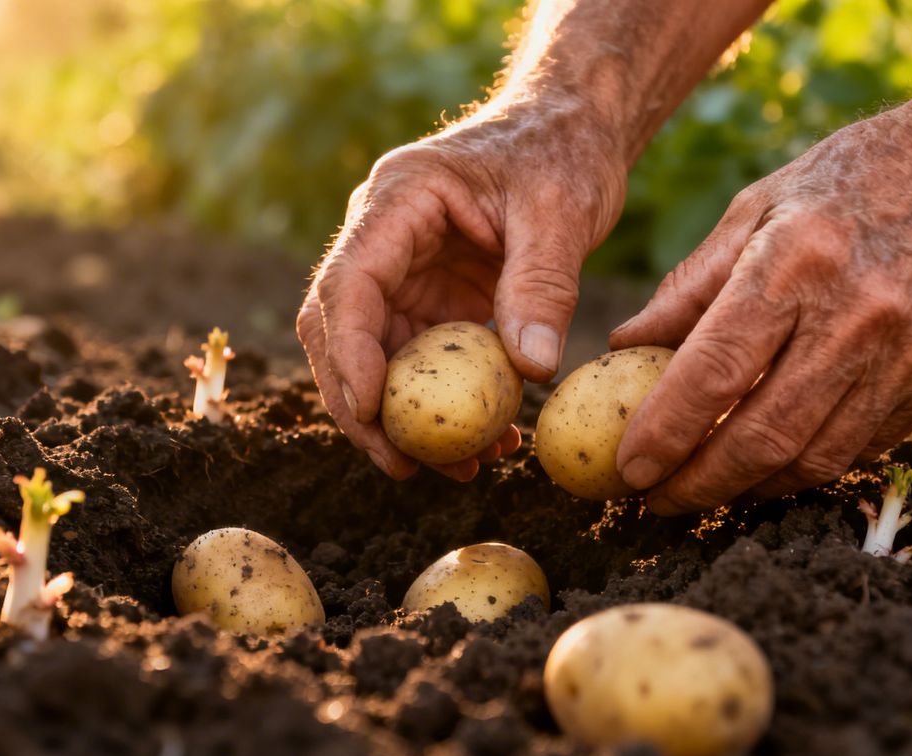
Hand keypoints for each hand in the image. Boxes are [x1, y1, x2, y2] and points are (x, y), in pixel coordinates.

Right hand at [297, 101, 626, 480]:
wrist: (571, 131)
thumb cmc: (563, 153)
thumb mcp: (561, 214)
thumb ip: (542, 287)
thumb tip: (532, 373)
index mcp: (399, 199)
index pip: (351, 282)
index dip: (351, 351)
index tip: (374, 411)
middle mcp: (383, 238)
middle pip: (340, 329)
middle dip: (362, 404)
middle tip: (403, 465)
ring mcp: (402, 272)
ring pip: (375, 356)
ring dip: (405, 416)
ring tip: (461, 468)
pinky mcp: (429, 300)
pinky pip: (420, 362)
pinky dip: (444, 404)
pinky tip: (488, 441)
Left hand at [611, 109, 911, 513]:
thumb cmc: (851, 180)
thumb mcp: (757, 207)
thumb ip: (690, 286)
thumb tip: (625, 347)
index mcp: (795, 263)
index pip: (714, 372)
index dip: (665, 433)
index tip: (629, 468)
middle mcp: (855, 317)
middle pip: (762, 435)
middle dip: (698, 483)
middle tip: (655, 500)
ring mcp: (906, 355)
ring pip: (813, 458)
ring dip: (749, 489)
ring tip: (705, 488)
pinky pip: (860, 447)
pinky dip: (805, 467)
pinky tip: (769, 465)